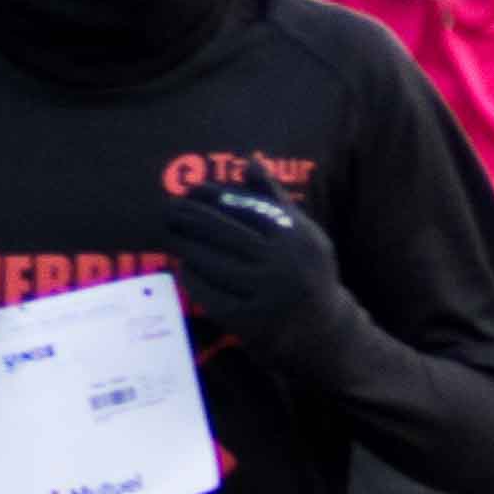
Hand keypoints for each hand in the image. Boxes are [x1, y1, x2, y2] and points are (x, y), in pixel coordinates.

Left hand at [161, 183, 357, 376]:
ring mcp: (267, 296)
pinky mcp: (251, 323)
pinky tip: (182, 267)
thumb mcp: (302, 233)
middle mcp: (285, 265)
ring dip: (187, 246)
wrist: (325, 332)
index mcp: (298, 238)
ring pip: (216, 264)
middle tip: (167, 208)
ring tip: (169, 233)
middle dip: (192, 219)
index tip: (192, 190)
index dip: (216, 197)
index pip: (248, 210)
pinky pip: (213, 296)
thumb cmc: (308, 272)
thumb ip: (274, 199)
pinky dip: (194, 280)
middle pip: (227, 235)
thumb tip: (249, 161)